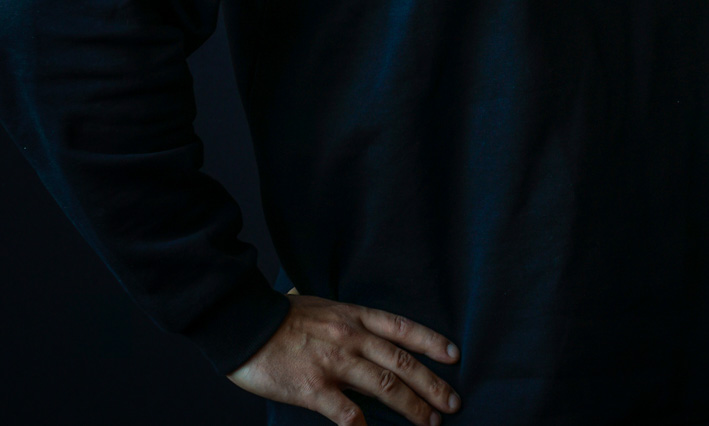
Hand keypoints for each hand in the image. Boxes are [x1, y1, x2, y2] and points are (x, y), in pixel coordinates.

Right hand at [226, 289, 462, 425]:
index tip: (453, 355)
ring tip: (430, 422)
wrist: (244, 323)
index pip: (401, 328)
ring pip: (384, 387)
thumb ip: (344, 319)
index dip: (430, 341)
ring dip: (412, 407)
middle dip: (431, 384)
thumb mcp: (321, 305)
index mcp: (353, 316)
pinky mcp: (313, 388)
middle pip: (401, 362)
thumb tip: (360, 328)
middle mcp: (350, 337)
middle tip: (452, 403)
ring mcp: (333, 363)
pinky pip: (347, 414)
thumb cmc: (281, 316)